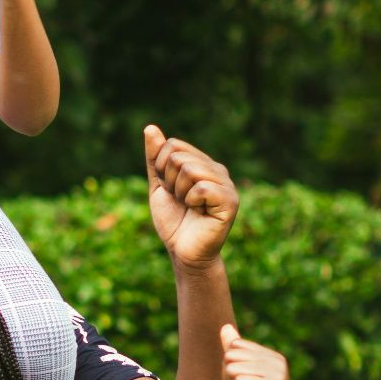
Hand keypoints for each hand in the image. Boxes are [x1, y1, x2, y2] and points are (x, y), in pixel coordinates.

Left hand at [144, 125, 238, 267]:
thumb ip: (155, 158)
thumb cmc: (173, 220)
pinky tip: (199, 212)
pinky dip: (191, 201)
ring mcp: (227, 185)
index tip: (169, 189)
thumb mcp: (158, 185)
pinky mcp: (230, 201)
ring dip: (179, 192)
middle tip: (180, 201)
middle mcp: (218, 170)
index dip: (161, 168)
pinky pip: (201, 187)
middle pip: (178, 156)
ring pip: (189, 170)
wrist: (183, 251)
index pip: (173, 145)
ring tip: (189, 206)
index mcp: (203, 163)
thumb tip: (150, 128)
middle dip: (169, 182)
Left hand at [221, 324, 294, 379]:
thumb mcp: (240, 376)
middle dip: (230, 379)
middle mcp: (278, 363)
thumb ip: (234, 351)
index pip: (233, 347)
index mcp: (272, 356)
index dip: (230, 368)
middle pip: (230, 357)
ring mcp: (278, 377)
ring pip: (232, 370)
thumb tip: (225, 327)